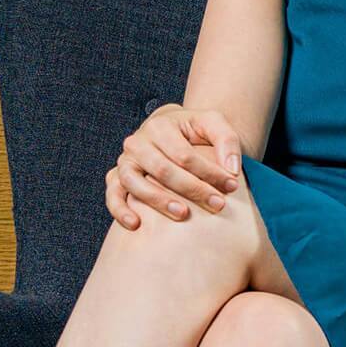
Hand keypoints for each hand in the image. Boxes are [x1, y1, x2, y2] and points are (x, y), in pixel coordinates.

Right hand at [107, 103, 243, 228]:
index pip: (185, 155)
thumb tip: (231, 169)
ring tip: (182, 214)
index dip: (210, 172)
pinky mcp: (116, 178)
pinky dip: (120, 210)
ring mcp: (125, 161)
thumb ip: (227, 139)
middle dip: (192, 189)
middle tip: (217, 204)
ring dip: (158, 201)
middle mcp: (137, 142)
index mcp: (159, 126)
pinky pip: (112, 195)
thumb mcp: (213, 122)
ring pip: (135, 183)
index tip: (232, 187)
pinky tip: (135, 224)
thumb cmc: (193, 130)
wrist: (169, 129)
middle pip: (162, 170)